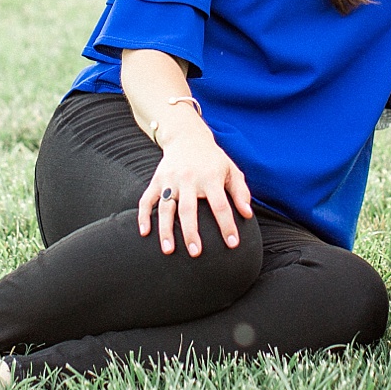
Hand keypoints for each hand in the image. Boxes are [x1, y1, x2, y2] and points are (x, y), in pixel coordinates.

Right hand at [136, 126, 251, 257]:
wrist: (187, 136)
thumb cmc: (213, 159)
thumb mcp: (231, 170)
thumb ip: (241, 192)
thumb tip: (247, 214)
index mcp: (210, 177)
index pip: (220, 205)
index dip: (227, 225)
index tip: (233, 244)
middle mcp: (189, 179)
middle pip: (188, 209)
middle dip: (191, 232)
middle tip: (195, 253)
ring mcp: (170, 180)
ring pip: (165, 208)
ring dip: (166, 230)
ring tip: (168, 250)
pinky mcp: (157, 180)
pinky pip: (146, 199)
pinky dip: (143, 216)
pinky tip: (144, 233)